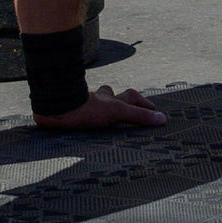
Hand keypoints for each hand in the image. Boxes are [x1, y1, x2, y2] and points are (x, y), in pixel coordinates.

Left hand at [32, 83, 168, 131]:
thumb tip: (162, 119)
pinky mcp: (73, 115)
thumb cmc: (88, 109)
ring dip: (101, 108)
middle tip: (128, 108)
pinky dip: (84, 118)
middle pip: (113, 96)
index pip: (132, 97)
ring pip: (95, 104)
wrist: (59, 110)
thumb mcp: (118, 112)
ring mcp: (86, 106)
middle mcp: (100, 100)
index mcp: (112, 99)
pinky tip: (84, 126)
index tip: (152, 110)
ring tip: (105, 118)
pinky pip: (81, 115)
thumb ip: (139, 116)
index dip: (143, 103)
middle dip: (121, 101)